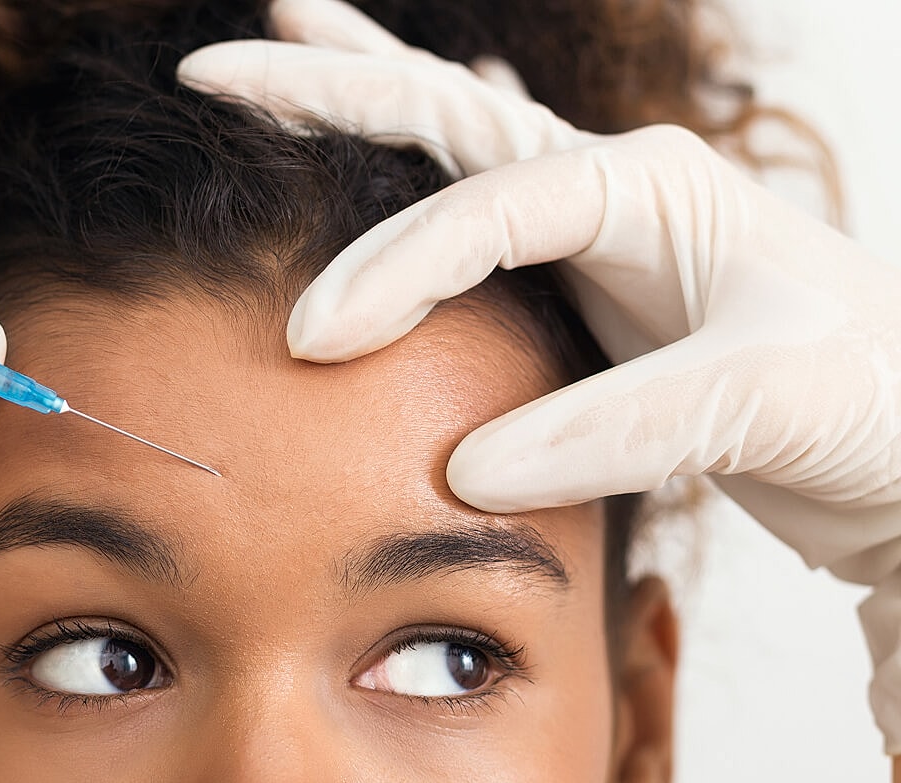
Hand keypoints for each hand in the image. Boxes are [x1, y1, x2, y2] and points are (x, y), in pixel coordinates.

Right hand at [179, 0, 900, 746]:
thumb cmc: (867, 396)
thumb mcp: (757, 401)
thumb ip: (612, 429)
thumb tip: (462, 468)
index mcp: (647, 185)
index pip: (482, 211)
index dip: (389, 269)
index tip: (314, 341)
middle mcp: (612, 184)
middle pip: (443, 115)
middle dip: (328, 86)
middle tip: (216, 63)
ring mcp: (598, 224)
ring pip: (452, 139)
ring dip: (366, 88)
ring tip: (288, 30)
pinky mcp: (589, 276)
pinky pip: (479, 201)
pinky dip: (424, 160)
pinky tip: (397, 133)